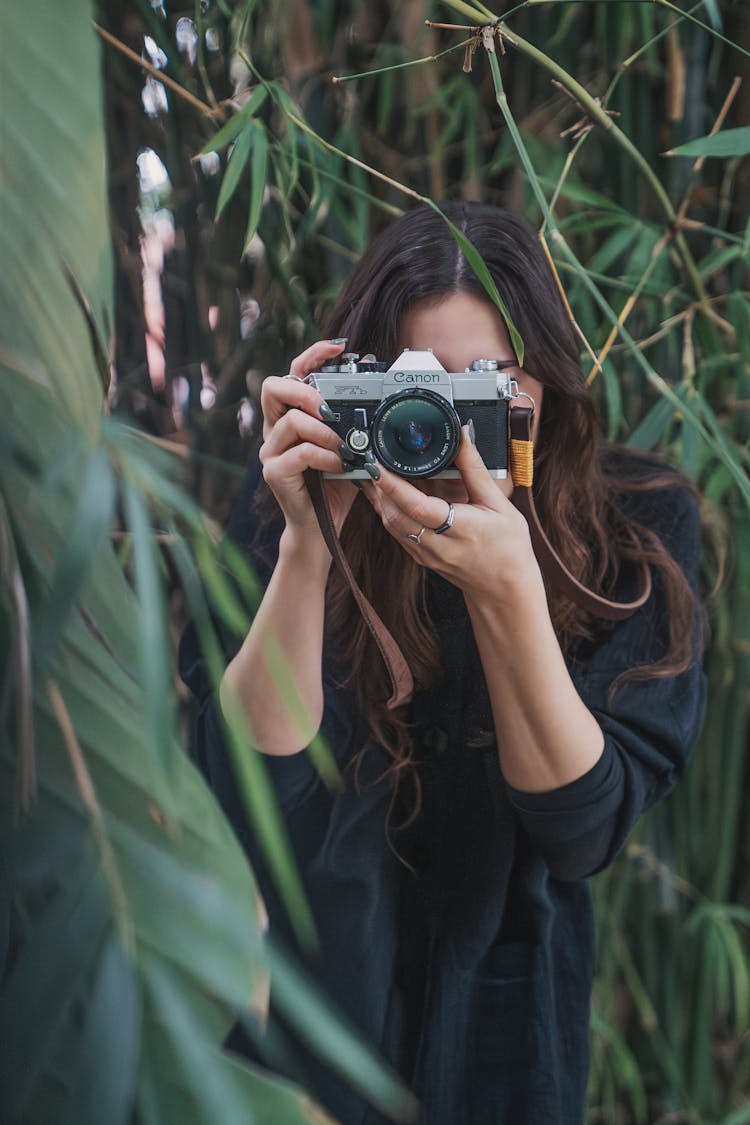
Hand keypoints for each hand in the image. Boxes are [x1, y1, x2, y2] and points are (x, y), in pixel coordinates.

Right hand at [260, 340, 358, 540]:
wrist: (322, 527)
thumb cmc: (335, 485)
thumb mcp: (349, 446)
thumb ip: (354, 422)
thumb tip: (378, 392)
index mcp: (291, 417)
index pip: (292, 373)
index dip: (312, 355)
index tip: (338, 348)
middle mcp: (275, 430)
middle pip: (273, 387)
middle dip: (305, 390)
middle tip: (329, 408)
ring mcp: (271, 452)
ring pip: (291, 421)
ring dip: (324, 431)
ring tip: (344, 446)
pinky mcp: (274, 473)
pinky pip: (299, 453)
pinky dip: (325, 456)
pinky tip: (339, 465)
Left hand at [361, 427, 542, 604]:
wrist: (505, 590)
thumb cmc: (509, 549)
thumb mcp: (499, 505)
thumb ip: (475, 470)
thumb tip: (462, 437)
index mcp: (460, 529)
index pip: (418, 506)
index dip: (394, 486)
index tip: (378, 465)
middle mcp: (438, 545)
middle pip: (395, 516)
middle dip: (378, 489)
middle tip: (371, 462)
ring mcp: (426, 554)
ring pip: (392, 525)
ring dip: (380, 500)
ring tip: (375, 474)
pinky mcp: (422, 558)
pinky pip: (398, 533)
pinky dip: (389, 512)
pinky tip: (388, 496)